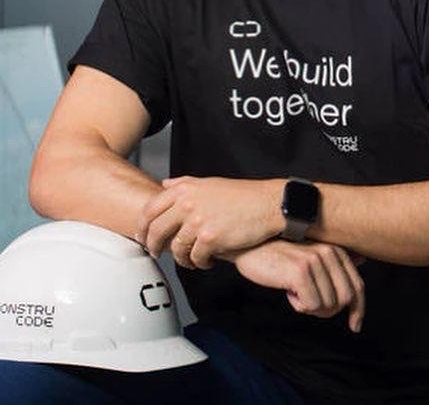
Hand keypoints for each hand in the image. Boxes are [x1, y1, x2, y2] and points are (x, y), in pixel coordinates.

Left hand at [136, 176, 283, 268]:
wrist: (268, 204)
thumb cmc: (243, 195)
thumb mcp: (210, 182)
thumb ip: (184, 183)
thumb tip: (165, 184)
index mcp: (185, 189)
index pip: (150, 210)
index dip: (142, 226)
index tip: (142, 236)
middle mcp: (187, 204)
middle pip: (156, 231)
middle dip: (154, 246)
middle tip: (157, 253)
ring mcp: (197, 221)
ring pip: (176, 249)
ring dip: (181, 258)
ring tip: (191, 258)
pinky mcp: (209, 239)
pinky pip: (195, 258)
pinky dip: (200, 263)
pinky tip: (209, 260)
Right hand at [230, 240, 365, 332]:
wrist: (251, 247)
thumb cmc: (281, 254)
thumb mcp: (311, 254)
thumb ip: (336, 258)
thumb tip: (362, 260)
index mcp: (336, 250)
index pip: (357, 286)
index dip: (358, 309)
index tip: (355, 326)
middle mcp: (329, 252)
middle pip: (345, 299)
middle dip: (328, 311)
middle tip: (308, 304)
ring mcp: (315, 261)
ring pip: (327, 305)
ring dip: (310, 308)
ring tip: (294, 292)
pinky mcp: (300, 272)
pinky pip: (311, 306)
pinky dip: (299, 306)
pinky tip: (288, 292)